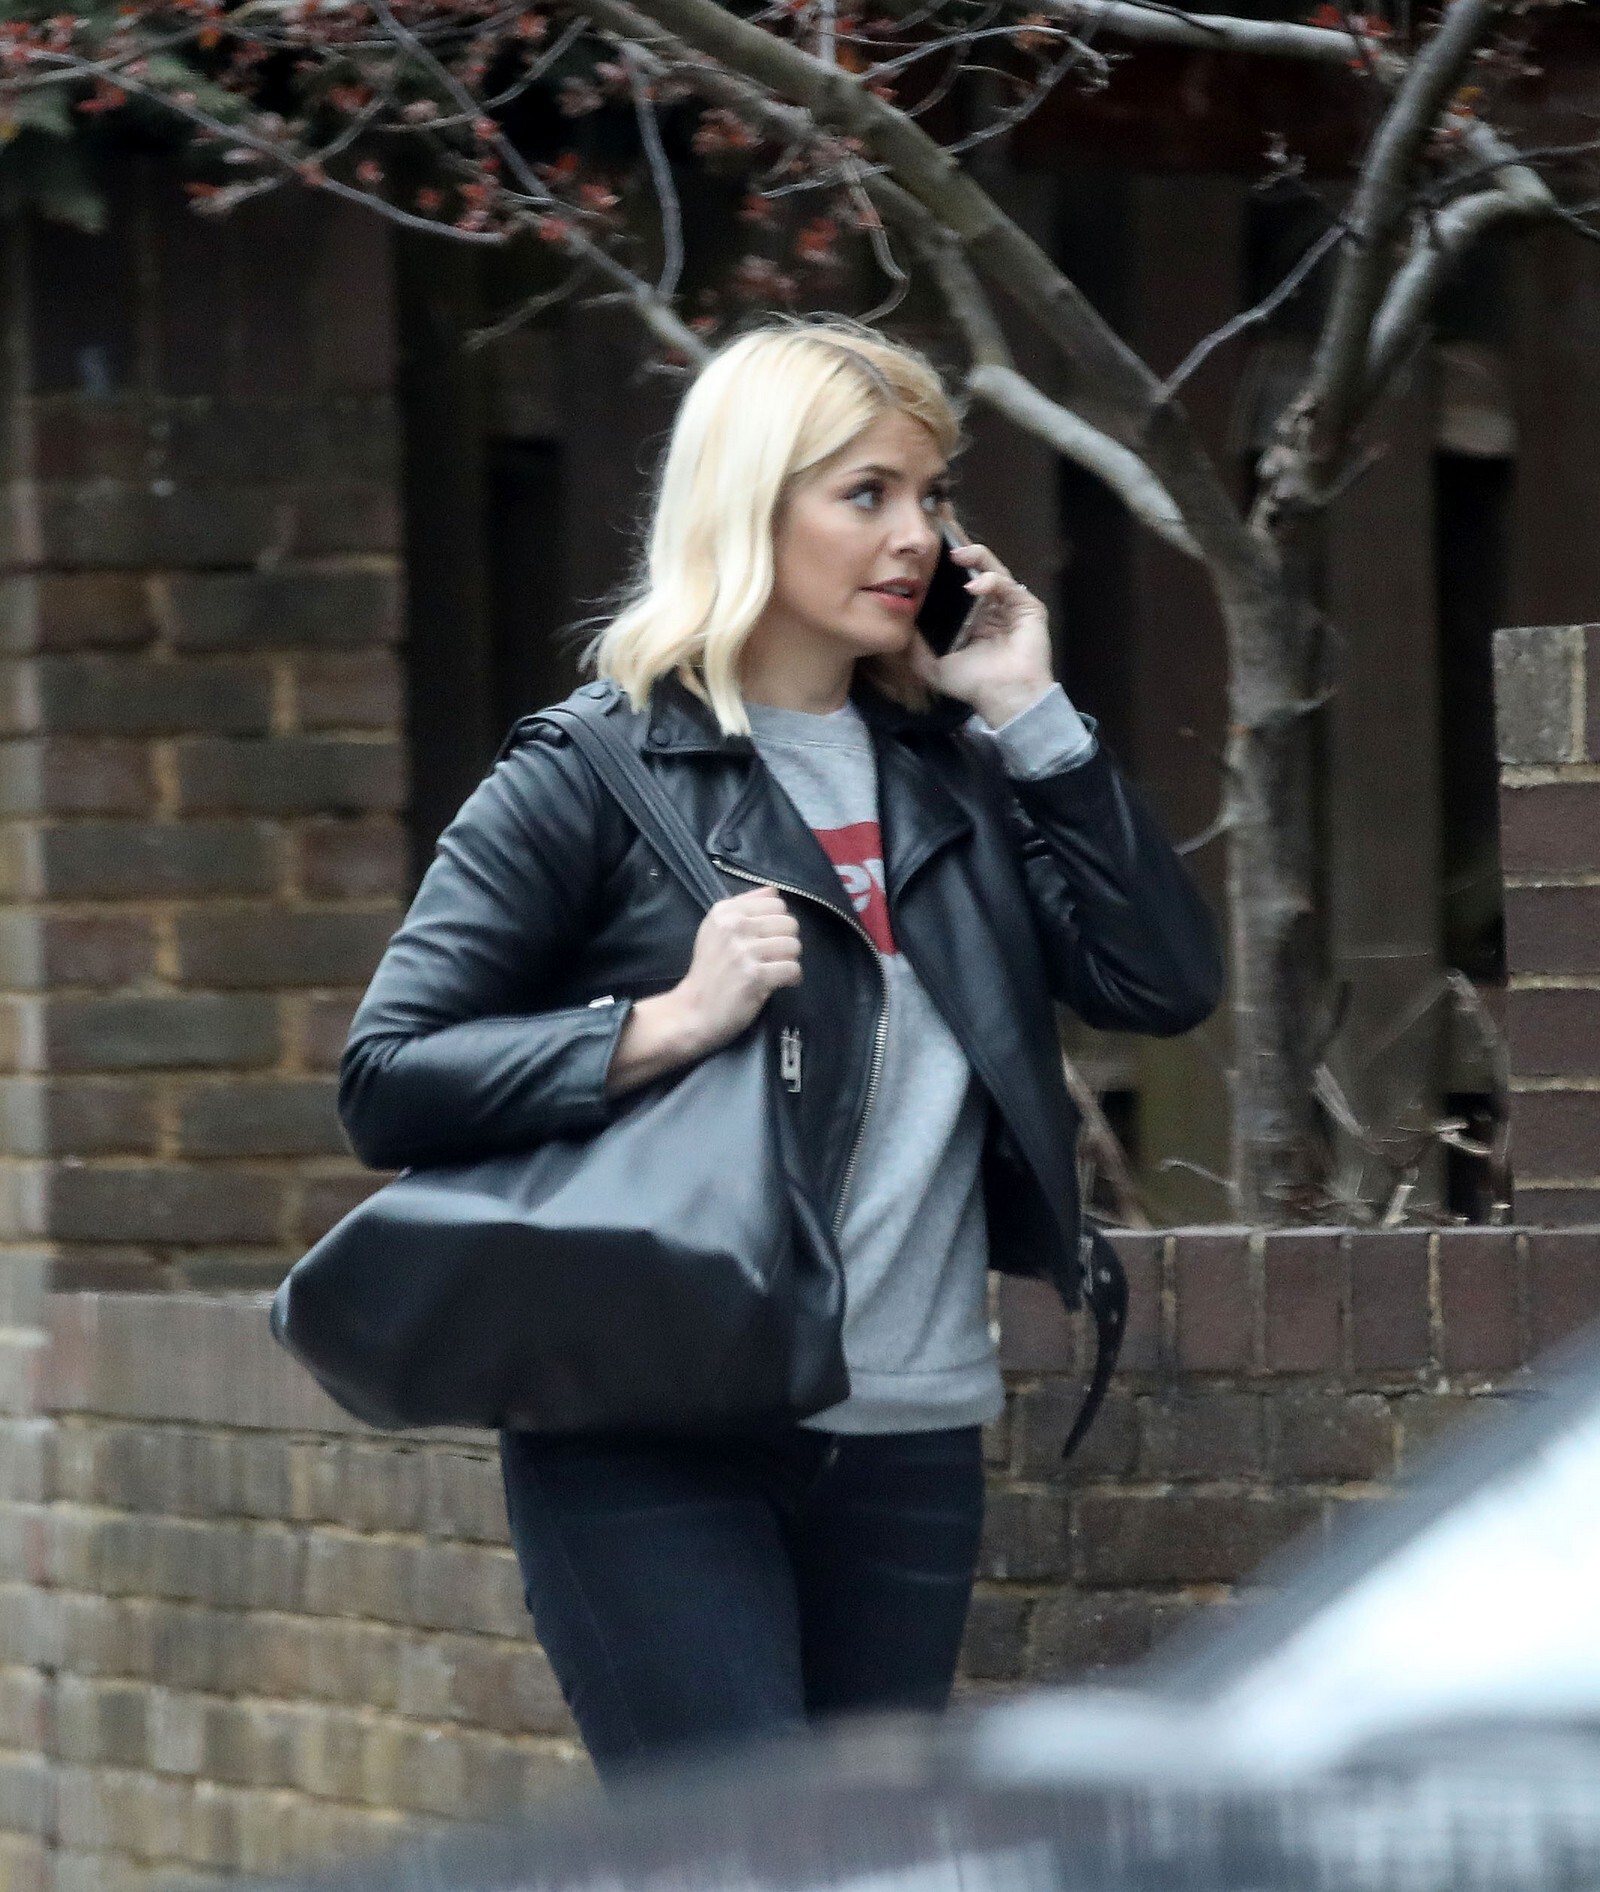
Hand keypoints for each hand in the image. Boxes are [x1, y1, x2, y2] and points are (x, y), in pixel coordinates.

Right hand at [607, 888, 800, 1094]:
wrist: (692, 1011)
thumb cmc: (708, 971)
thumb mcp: (716, 930)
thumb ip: (744, 907)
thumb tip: (774, 890)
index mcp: (725, 911)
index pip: (776, 903)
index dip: (777, 923)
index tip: (766, 940)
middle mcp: (734, 927)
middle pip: (789, 923)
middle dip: (786, 942)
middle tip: (772, 958)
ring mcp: (744, 951)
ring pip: (794, 946)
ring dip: (789, 961)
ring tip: (774, 971)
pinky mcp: (755, 976)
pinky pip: (793, 969)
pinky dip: (791, 979)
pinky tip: (778, 984)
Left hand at [911, 540, 1055, 728]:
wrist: (1003, 699)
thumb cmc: (973, 684)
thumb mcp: (933, 666)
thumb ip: (915, 648)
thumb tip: (897, 629)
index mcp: (970, 612)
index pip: (957, 576)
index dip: (945, 556)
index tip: (930, 533)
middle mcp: (990, 604)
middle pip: (975, 564)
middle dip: (960, 542)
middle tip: (944, 521)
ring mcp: (1010, 604)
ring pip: (993, 568)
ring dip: (976, 557)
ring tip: (957, 554)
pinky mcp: (1028, 608)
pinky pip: (1009, 586)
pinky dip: (992, 582)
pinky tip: (975, 586)